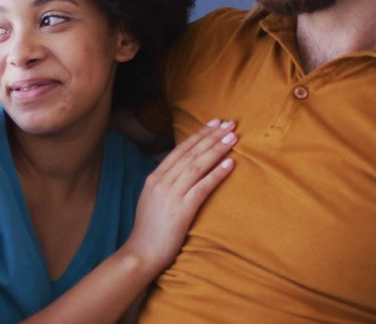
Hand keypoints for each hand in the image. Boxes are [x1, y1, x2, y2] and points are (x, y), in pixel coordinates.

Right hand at [121, 119, 236, 274]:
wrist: (141, 253)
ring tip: (233, 138)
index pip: (180, 150)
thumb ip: (165, 184)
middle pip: (190, 153)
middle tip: (229, 123)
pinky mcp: (181, 210)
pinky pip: (202, 187)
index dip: (198, 135)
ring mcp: (171, 195)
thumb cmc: (149, 230)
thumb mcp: (152, 200)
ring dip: (217, 150)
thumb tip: (182, 171)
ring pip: (197, 165)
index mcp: (154, 178)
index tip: (214, 123)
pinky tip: (230, 164)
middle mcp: (161, 182)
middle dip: (211, 136)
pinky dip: (217, 174)